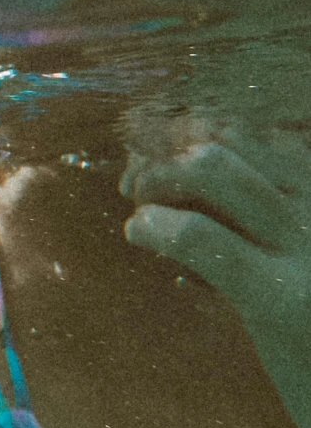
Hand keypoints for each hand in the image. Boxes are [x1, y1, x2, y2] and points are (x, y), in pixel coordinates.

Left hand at [122, 126, 310, 427]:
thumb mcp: (293, 257)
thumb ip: (245, 214)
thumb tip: (170, 164)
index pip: (247, 128)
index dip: (187, 133)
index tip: (153, 156)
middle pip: (224, 136)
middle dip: (165, 153)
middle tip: (134, 185)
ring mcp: (309, 246)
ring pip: (211, 167)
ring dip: (156, 179)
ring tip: (139, 212)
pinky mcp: (283, 299)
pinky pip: (203, 237)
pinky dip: (158, 225)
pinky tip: (139, 231)